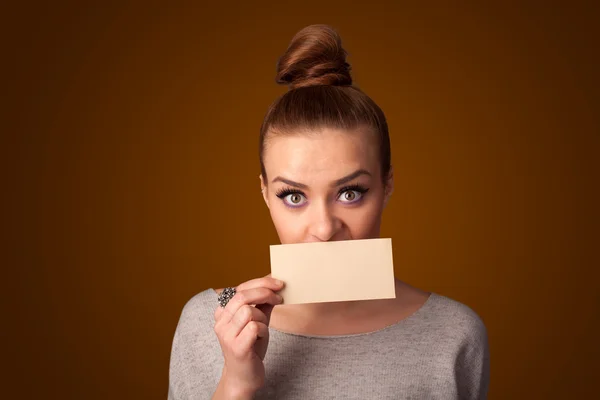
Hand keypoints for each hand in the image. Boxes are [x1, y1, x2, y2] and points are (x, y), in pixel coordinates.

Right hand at [213, 275, 283, 396]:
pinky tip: (261, 339)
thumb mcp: (257, 322)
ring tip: (263, 328)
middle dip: (264, 292)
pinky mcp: (237, 347)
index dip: (260, 283)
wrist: (244, 377)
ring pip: (248, 311)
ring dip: (262, 317)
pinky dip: (263, 330)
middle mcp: (221, 323)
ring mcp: (227, 335)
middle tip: (278, 297)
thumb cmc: (250, 348)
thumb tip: (274, 286)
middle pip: (242, 296)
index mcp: (223, 314)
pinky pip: (255, 327)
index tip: (277, 283)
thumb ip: (262, 305)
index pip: (239, 289)